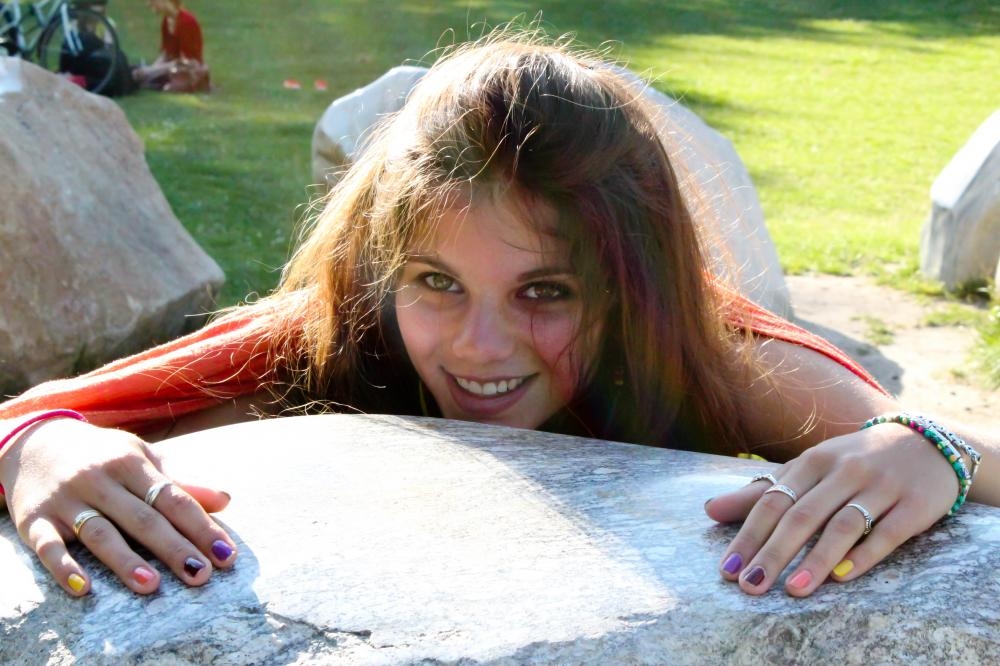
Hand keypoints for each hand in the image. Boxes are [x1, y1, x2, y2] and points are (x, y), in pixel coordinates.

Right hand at [0, 417, 236, 595]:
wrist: (33, 442)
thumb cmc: (102, 455)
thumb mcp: (140, 458)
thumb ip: (180, 482)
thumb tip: (226, 500)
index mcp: (131, 463)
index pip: (173, 498)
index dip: (202, 527)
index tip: (226, 555)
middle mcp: (100, 480)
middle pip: (142, 518)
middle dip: (174, 548)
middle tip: (201, 576)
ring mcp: (66, 501)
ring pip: (100, 533)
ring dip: (125, 561)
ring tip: (152, 586)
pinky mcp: (34, 520)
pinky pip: (48, 547)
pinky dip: (64, 568)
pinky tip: (83, 589)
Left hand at [704, 425, 957, 595]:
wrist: (927, 444)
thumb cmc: (853, 462)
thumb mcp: (808, 469)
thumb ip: (761, 492)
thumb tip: (708, 510)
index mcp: (813, 460)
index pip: (773, 501)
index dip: (748, 536)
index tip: (727, 570)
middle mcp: (845, 470)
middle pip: (802, 515)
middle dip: (773, 553)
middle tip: (750, 587)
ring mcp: (881, 486)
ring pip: (843, 525)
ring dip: (816, 560)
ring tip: (793, 591)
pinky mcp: (915, 505)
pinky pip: (887, 533)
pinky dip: (864, 555)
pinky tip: (842, 579)